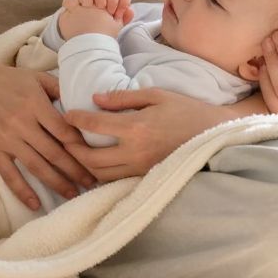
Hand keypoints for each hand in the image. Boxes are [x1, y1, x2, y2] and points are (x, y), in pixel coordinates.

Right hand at [0, 61, 97, 209]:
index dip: (81, 147)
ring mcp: (6, 138)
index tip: (95, 158)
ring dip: (57, 183)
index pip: (65, 131)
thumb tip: (83, 101)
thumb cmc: (5, 79)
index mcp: (35, 104)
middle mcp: (22, 123)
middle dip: (76, 171)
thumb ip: (58, 88)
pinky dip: (22, 191)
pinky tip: (35, 204)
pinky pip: (9, 174)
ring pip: (37, 166)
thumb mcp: (35, 76)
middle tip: (93, 184)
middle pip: (55, 153)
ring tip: (73, 195)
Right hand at [60, 0, 133, 36]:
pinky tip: (80, 9)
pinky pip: (69, 0)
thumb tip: (129, 11)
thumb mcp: (116, 25)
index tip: (120, 11)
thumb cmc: (103, 29)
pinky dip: (74, 3)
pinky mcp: (71, 7)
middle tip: (110, 10)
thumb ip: (123, 17)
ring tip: (95, 7)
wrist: (86, 39)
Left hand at [61, 87, 225, 181]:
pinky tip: (95, 165)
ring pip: (99, 175)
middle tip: (63, 137)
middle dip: (71, 148)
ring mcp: (140, 169)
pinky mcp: (145, 178)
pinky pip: (114, 181)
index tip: (66, 114)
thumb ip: (123, 98)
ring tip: (75, 152)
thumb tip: (95, 98)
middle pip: (90, 158)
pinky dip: (100, 175)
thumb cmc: (185, 110)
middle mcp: (135, 152)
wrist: (213, 136)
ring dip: (83, 165)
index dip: (75, 119)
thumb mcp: (156, 95)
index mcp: (136, 127)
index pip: (95, 125)